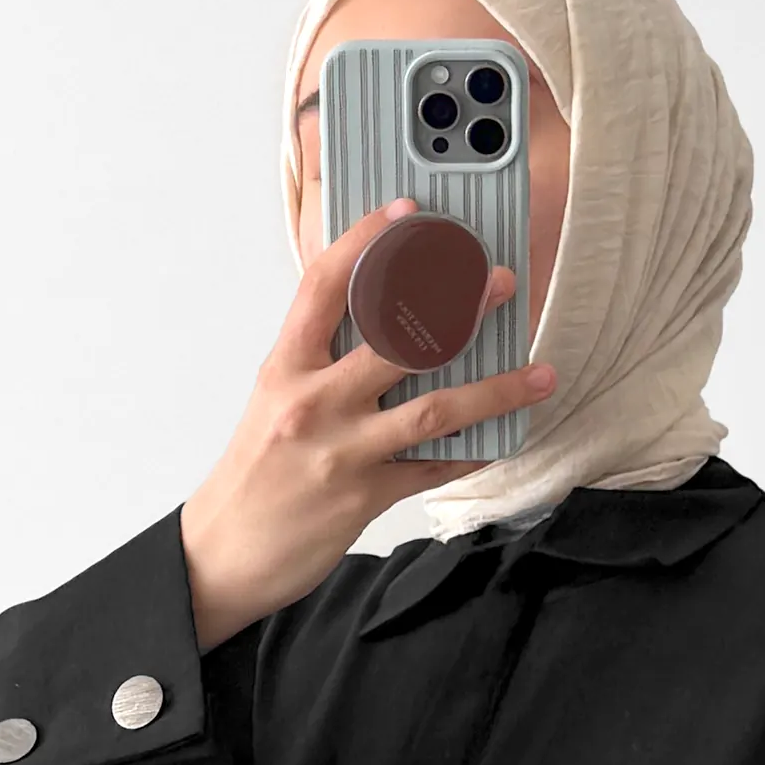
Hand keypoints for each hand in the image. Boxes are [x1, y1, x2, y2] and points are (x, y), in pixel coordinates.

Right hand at [176, 196, 556, 649]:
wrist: (224, 553)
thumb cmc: (254, 473)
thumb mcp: (275, 399)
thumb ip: (321, 360)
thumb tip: (384, 320)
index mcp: (286, 367)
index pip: (327, 284)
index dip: (368, 240)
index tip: (408, 212)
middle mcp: (313, 402)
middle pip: (396, 340)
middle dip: (459, 307)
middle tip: (502, 282)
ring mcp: (341, 451)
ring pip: (433, 410)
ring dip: (495, 390)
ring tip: (540, 374)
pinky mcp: (364, 497)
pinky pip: (433, 470)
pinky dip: (474, 453)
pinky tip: (507, 437)